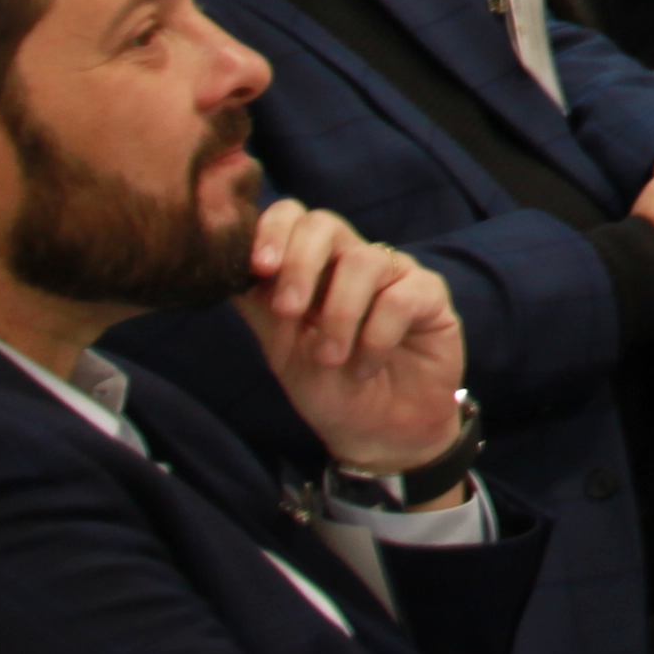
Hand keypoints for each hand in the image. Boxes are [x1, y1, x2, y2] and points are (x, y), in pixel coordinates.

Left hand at [234, 199, 469, 477]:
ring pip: (363, 260)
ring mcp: (393, 275)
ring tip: (331, 359)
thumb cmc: (329, 390)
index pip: (292, 218)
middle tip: (289, 311)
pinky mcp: (430, 295)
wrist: (377, 435)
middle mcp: (351, 261)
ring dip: (338, 316)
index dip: (273, 230)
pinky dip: (376, 337)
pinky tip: (367, 366)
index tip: (259, 267)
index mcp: (312, 267)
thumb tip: (224, 264)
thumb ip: (260, 305)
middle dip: (300, 264)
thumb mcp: (281, 350)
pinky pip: (401, 297)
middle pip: (325, 224)